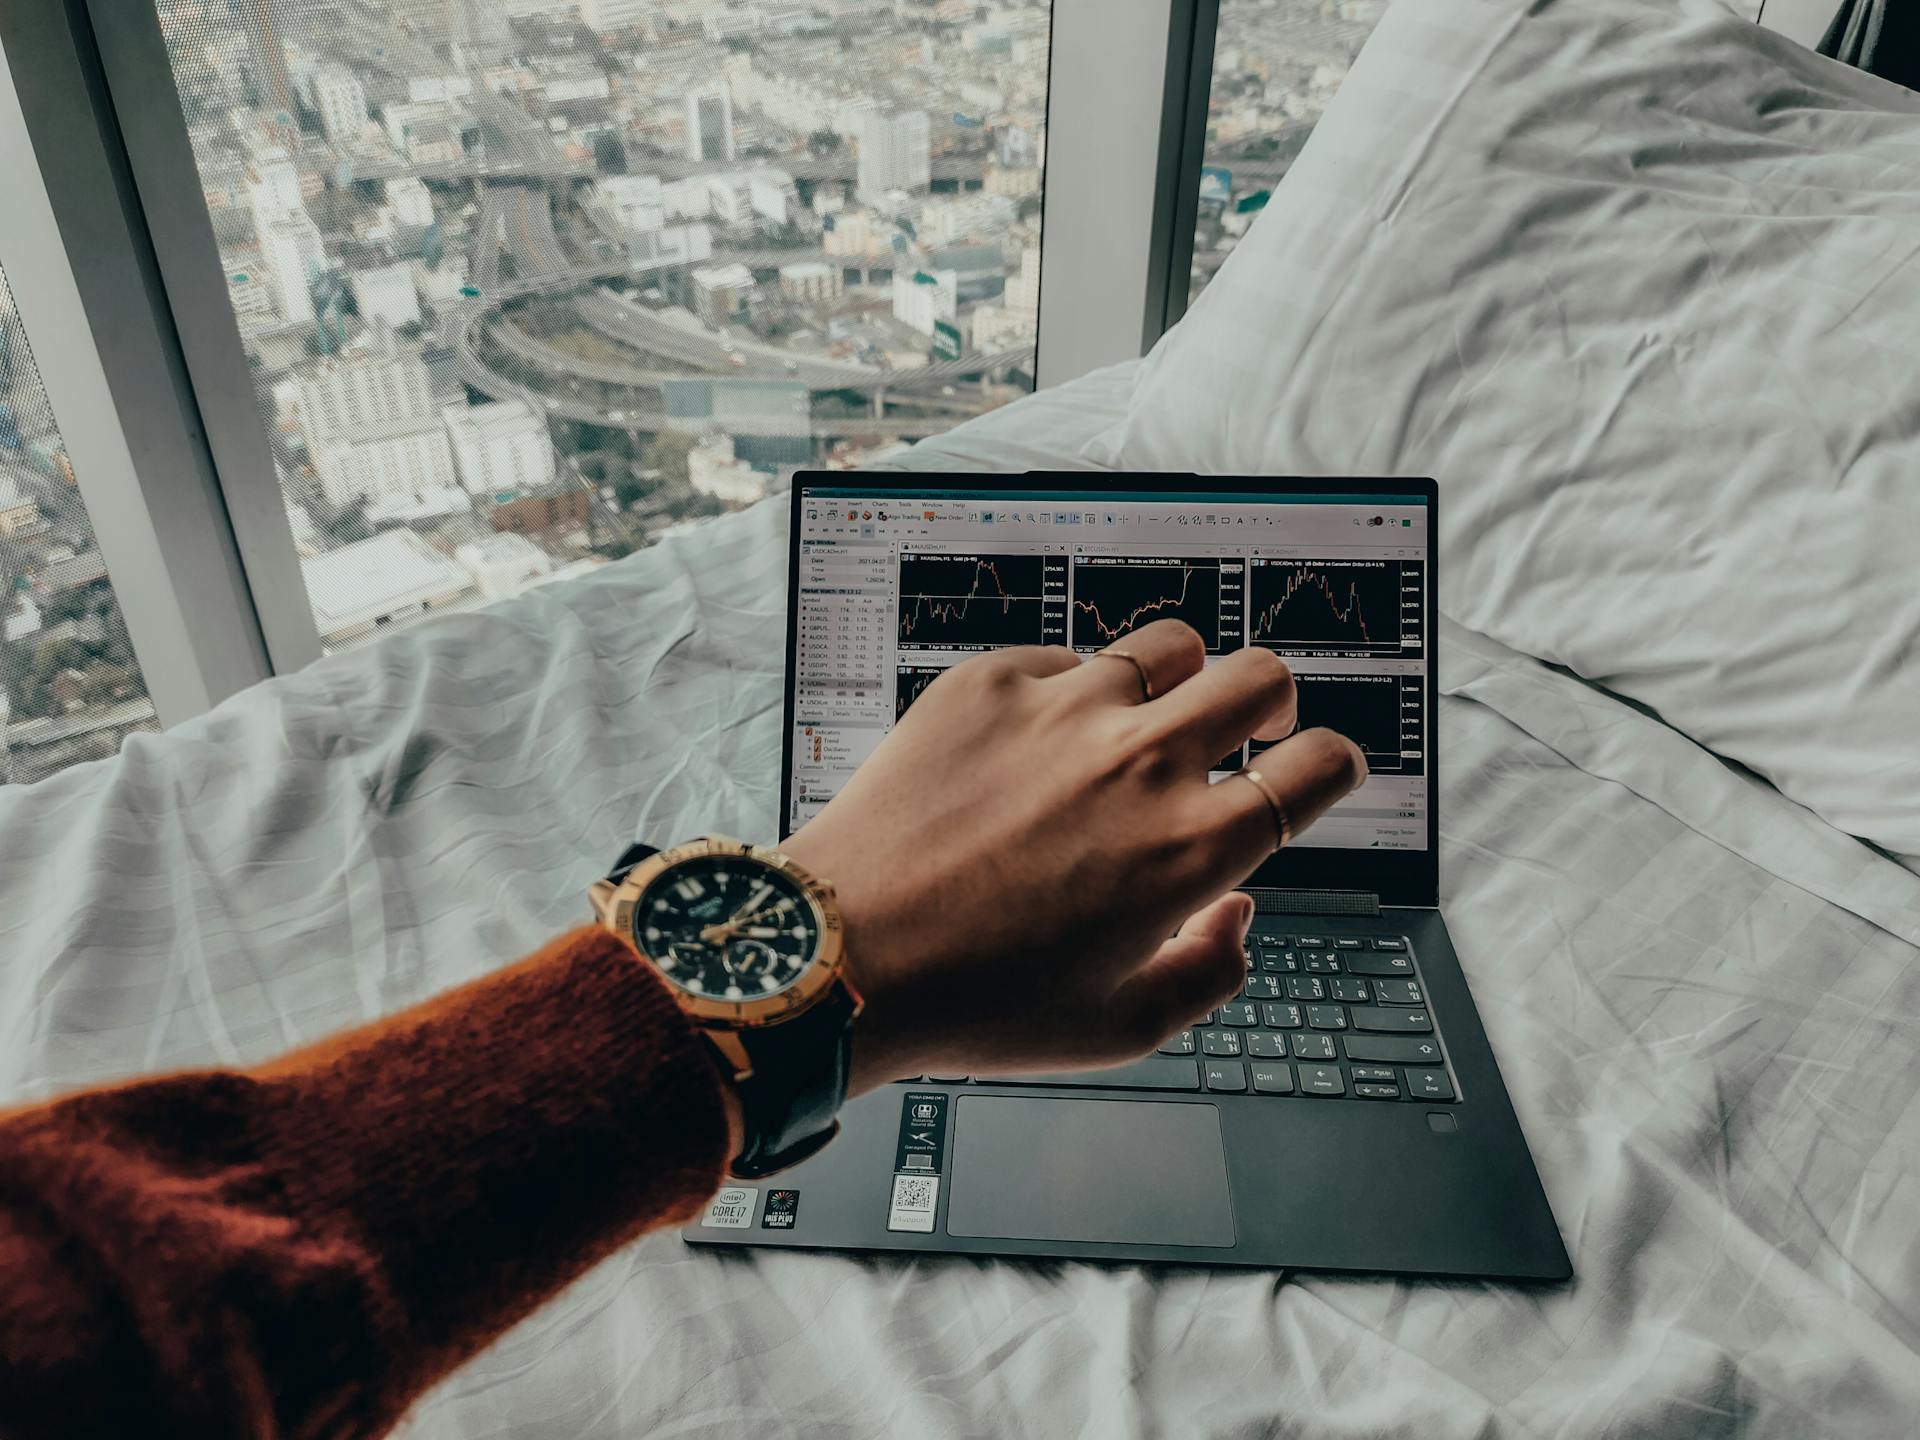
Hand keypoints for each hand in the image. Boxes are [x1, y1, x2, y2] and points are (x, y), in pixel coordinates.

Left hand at [779, 620, 1367, 1096]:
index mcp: (1190, 848)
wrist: (846, 955)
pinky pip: (1064, 658)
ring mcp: (1064, 709)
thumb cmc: (976, 1001)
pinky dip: (1072, 691)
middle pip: (1261, 677)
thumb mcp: (1122, 1030)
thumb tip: (1237, 915)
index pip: (1318, 767)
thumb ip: (1212, 972)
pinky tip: (1041, 736)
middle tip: (1249, 726)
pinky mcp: (991, 682)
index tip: (1320, 769)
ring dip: (1182, 679)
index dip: (1335, 765)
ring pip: (1171, 644)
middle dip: (1272, 703)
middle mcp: (1141, 763)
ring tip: (1150, 714)